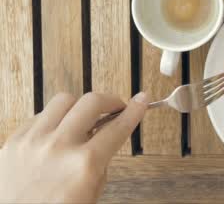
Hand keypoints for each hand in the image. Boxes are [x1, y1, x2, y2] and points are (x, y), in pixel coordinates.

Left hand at [0, 91, 148, 202]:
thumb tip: (106, 133)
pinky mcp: (13, 141)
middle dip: (110, 101)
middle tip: (114, 107)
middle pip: (92, 102)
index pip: (118, 127)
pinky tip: (57, 133)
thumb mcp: (92, 192)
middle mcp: (59, 148)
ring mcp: (33, 141)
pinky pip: (39, 115)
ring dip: (79, 107)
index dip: (134, 110)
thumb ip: (100, 161)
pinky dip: (53, 120)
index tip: (141, 100)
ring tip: (82, 119)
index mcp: (84, 165)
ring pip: (63, 100)